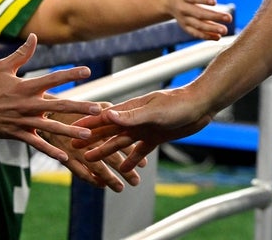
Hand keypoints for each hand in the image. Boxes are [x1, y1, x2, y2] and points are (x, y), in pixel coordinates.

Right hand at [0, 34, 100, 160]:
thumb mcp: (3, 67)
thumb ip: (22, 53)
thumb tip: (34, 36)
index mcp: (26, 86)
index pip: (52, 78)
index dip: (70, 74)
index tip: (88, 70)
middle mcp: (27, 104)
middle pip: (58, 105)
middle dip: (79, 107)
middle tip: (97, 109)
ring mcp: (23, 120)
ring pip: (50, 128)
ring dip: (70, 132)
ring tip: (88, 134)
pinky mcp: (17, 134)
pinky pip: (36, 144)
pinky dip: (50, 151)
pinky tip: (65, 157)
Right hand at [41, 106, 143, 191]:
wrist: (46, 113)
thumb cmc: (74, 108)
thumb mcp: (94, 105)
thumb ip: (108, 111)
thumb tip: (122, 115)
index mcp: (98, 126)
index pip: (119, 141)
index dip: (131, 152)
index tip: (145, 164)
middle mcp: (88, 140)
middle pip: (110, 157)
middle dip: (124, 170)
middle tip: (136, 182)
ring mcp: (76, 151)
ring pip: (97, 168)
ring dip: (109, 179)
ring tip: (121, 188)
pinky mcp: (66, 159)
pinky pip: (79, 172)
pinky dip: (91, 179)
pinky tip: (101, 185)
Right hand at [73, 87, 211, 172]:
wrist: (200, 105)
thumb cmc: (178, 103)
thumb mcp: (153, 111)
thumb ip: (131, 116)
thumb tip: (106, 116)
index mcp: (131, 110)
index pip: (104, 118)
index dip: (87, 124)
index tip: (70, 128)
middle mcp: (135, 119)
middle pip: (109, 131)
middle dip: (91, 139)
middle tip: (74, 147)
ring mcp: (144, 129)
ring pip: (121, 143)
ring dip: (107, 151)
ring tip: (91, 159)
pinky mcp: (155, 137)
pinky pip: (140, 151)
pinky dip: (132, 160)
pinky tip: (125, 169)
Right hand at [169, 0, 231, 40]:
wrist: (167, 0)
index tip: (215, 2)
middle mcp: (182, 8)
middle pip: (198, 13)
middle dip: (214, 16)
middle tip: (229, 18)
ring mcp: (184, 19)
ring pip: (198, 26)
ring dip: (211, 29)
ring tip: (225, 30)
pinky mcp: (186, 27)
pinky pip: (195, 33)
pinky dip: (206, 36)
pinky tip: (218, 37)